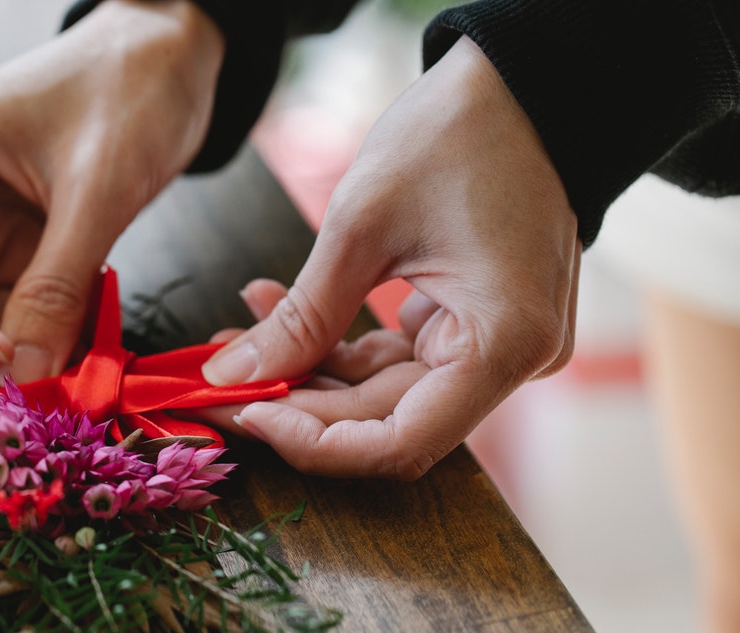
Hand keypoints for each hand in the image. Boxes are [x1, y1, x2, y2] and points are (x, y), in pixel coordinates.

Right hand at [0, 0, 223, 388]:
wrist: (172, 55)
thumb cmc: (130, 88)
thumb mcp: (96, 189)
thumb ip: (57, 286)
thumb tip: (26, 376)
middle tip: (18, 404)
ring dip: (0, 363)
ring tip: (51, 392)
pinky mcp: (10, 248)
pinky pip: (6, 314)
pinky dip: (33, 347)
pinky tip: (68, 368)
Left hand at [199, 36, 581, 478]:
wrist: (521, 82)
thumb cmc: (458, 135)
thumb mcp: (362, 226)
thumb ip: (301, 316)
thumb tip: (233, 376)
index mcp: (503, 345)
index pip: (397, 443)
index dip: (313, 443)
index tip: (246, 414)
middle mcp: (511, 361)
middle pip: (383, 420)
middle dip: (295, 403)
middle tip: (217, 382)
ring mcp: (495, 346)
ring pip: (380, 392)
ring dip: (305, 370)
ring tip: (235, 338)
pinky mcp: (474, 325)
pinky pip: (393, 357)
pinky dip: (334, 342)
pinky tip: (274, 312)